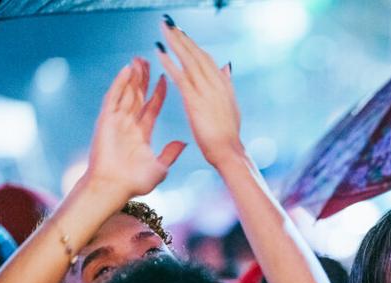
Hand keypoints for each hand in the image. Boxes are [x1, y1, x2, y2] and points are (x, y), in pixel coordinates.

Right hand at [85, 58, 185, 199]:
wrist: (114, 188)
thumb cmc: (134, 183)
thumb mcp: (160, 167)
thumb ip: (170, 153)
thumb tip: (183, 143)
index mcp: (141, 133)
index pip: (152, 107)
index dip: (158, 92)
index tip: (165, 78)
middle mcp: (128, 124)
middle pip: (137, 95)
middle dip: (143, 78)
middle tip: (148, 60)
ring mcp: (116, 121)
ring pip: (126, 93)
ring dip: (132, 76)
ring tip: (138, 59)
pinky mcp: (106, 120)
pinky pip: (114, 98)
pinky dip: (120, 83)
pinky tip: (127, 70)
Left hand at [157, 22, 243, 167]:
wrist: (229, 151)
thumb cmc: (228, 135)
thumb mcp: (231, 106)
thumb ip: (227, 85)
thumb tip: (227, 67)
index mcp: (224, 86)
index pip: (207, 59)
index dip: (194, 45)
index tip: (182, 34)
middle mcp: (216, 84)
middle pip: (197, 54)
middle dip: (182, 37)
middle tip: (168, 22)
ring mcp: (207, 91)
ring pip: (189, 60)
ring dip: (175, 42)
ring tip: (163, 28)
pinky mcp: (196, 100)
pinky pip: (180, 76)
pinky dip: (169, 62)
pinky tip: (159, 51)